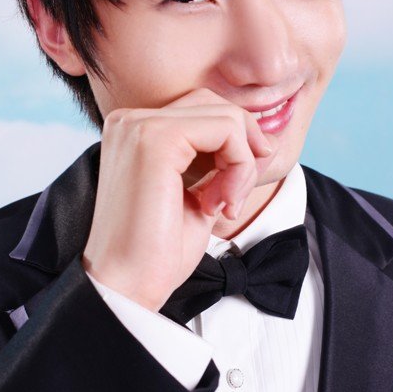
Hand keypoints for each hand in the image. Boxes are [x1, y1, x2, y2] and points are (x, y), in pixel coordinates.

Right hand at [81, 88, 271, 310]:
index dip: (235, 147)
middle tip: (234, 198)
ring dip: (242, 164)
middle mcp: (131, 120)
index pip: (204, 112)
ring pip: (226, 117)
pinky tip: (221, 203)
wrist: (127, 286)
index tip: (232, 194)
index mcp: (135, 131)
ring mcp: (140, 125)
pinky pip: (226, 129)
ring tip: (225, 205)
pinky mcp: (155, 138)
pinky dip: (239, 166)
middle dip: (244, 150)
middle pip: (216, 106)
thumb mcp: (196, 195)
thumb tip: (264, 139)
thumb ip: (219, 163)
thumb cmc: (158, 251)